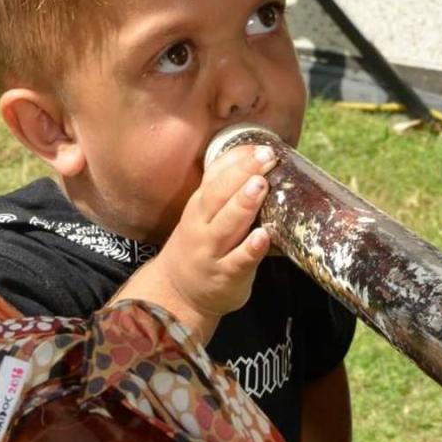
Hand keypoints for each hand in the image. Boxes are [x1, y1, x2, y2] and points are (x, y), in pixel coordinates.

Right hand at [112, 143, 276, 342]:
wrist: (177, 295)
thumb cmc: (200, 248)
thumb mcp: (203, 215)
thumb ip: (224, 191)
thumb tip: (256, 157)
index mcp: (199, 207)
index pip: (214, 178)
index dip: (236, 161)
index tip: (259, 146)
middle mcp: (202, 227)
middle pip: (218, 196)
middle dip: (242, 174)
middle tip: (265, 157)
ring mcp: (212, 253)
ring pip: (226, 226)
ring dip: (243, 204)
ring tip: (261, 185)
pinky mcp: (226, 277)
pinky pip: (238, 261)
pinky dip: (250, 249)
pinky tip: (263, 237)